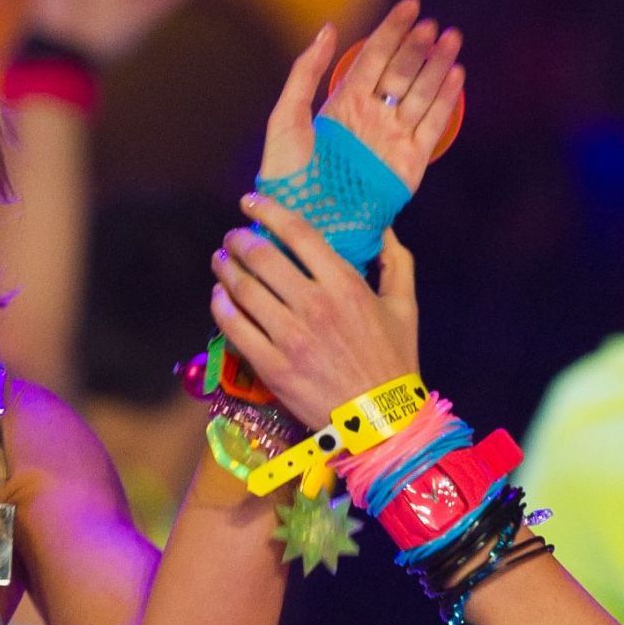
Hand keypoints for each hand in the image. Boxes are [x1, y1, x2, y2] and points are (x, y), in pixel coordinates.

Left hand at [210, 194, 420, 427]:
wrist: (382, 421)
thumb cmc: (394, 362)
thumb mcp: (405, 307)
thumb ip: (396, 262)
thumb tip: (385, 229)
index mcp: (344, 284)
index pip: (297, 233)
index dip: (268, 211)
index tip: (250, 203)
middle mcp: (313, 305)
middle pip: (262, 257)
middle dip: (239, 240)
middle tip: (232, 237)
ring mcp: (289, 337)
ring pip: (243, 290)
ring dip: (225, 269)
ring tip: (220, 261)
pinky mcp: (272, 366)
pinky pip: (235, 327)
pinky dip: (221, 306)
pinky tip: (219, 297)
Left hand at [258, 0, 464, 191]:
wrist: (304, 221)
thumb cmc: (287, 174)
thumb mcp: (286, 117)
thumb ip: (306, 72)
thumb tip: (328, 28)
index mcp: (343, 103)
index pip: (374, 57)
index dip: (392, 30)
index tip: (410, 4)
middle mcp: (372, 117)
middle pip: (402, 72)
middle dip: (418, 46)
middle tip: (431, 24)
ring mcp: (393, 138)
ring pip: (422, 93)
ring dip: (438, 65)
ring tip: (451, 38)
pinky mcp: (410, 162)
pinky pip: (433, 125)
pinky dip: (446, 100)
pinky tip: (456, 74)